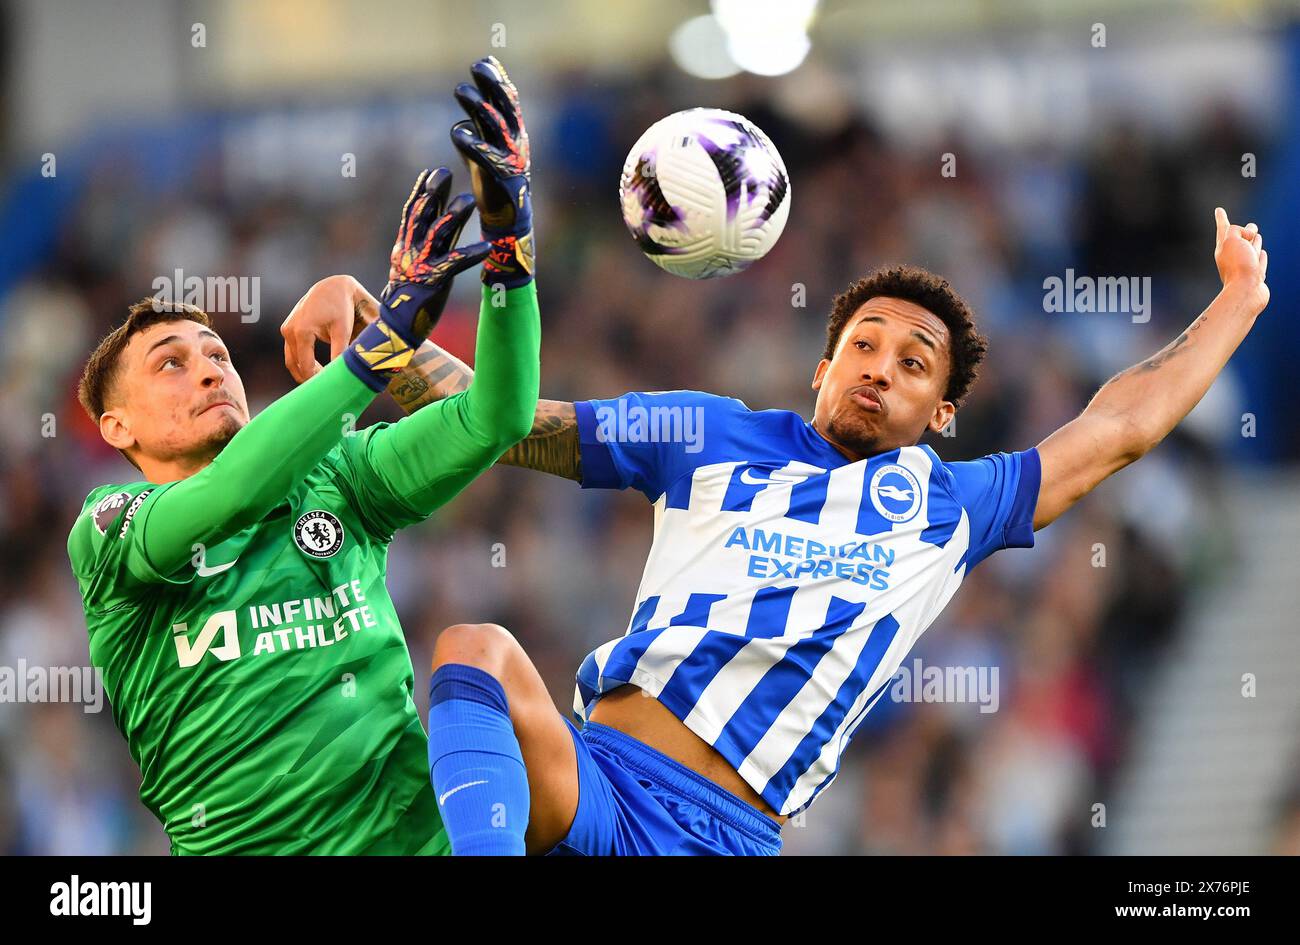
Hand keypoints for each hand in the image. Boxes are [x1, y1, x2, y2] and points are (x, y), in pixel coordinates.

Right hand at [282, 275, 379, 382]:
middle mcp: (289, 330)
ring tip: (320, 383)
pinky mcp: (287, 329)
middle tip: (324, 390)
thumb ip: (340, 352)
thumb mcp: (343, 330)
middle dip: (309, 379)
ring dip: (303, 373)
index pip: (306, 365)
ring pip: (290, 360)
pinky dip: (300, 363)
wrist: (331, 288)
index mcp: (302, 331)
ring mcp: (286, 329)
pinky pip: (291, 352)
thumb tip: (338, 375)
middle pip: (295, 365)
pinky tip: (315, 372)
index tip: (328, 388)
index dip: (316, 380)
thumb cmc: (340, 309)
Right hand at [380, 166, 489, 341]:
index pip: (412, 213)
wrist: (397, 327)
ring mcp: (421, 264)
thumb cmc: (407, 298)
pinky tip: (487, 246)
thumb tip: (425, 231)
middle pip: (421, 215)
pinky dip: (471, 253)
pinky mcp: (434, 280)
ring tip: (469, 201)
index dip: (421, 191)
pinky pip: (454, 263)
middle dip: (432, 193)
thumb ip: (419, 246)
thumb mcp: (409, 266)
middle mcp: (411, 251)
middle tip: (443, 172)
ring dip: (454, 216)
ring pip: (438, 234)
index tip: (431, 173)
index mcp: (405, 247)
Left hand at [451, 56, 533, 286]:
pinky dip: (472, 144)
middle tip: (477, 67)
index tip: (485, 61)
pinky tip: (458, 133)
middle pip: (506, 107)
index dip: (498, 80)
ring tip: (460, 91)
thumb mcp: (486, 152)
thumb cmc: (494, 186)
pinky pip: (486, 157)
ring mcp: (511, 160)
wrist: (508, 222)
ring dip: (479, 107)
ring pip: (496, 128)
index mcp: (514, 134)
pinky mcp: (501, 179)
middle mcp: (516, 144)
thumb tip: (465, 106)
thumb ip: (477, 128)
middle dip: (492, 85)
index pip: (508, 101)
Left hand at [1214, 207, 1268, 313]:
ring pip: (1250, 250)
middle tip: (1250, 227)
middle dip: (1244, 231)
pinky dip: (1261, 257)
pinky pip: (1259, 263)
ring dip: (1253, 243)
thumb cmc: (1238, 266)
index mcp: (1223, 248)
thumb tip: (1250, 234)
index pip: (1224, 228)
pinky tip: (1261, 254)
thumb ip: (1237, 231)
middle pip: (1239, 239)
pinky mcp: (1256, 276)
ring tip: (1256, 236)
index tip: (1218, 210)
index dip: (1221, 218)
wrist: (1246, 292)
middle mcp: (1232, 257)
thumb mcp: (1232, 240)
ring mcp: (1245, 267)